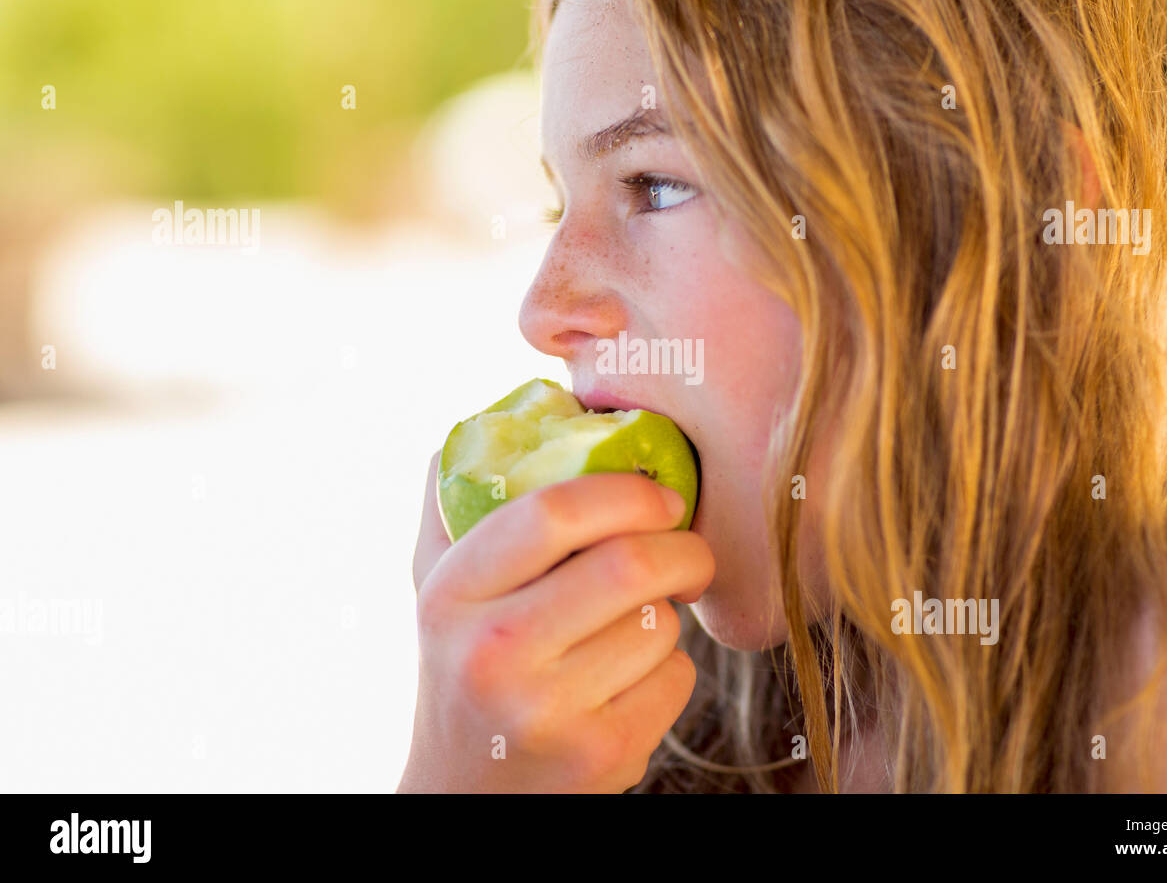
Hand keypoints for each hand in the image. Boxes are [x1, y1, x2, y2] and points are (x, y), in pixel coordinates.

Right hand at [397, 450, 713, 791]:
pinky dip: (670, 670)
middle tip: (688, 550)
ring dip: (670, 615)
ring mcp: (546, 712)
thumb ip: (458, 500)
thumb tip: (510, 411)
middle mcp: (493, 653)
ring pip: (662, 625)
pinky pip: (676, 679)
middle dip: (682, 548)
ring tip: (637, 624)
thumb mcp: (437, 586)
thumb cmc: (464, 667)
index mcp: (452, 593)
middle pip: (631, 565)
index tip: (660, 496)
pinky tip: (630, 681)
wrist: (465, 796)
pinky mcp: (599, 757)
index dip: (626, 489)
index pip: (553, 511)